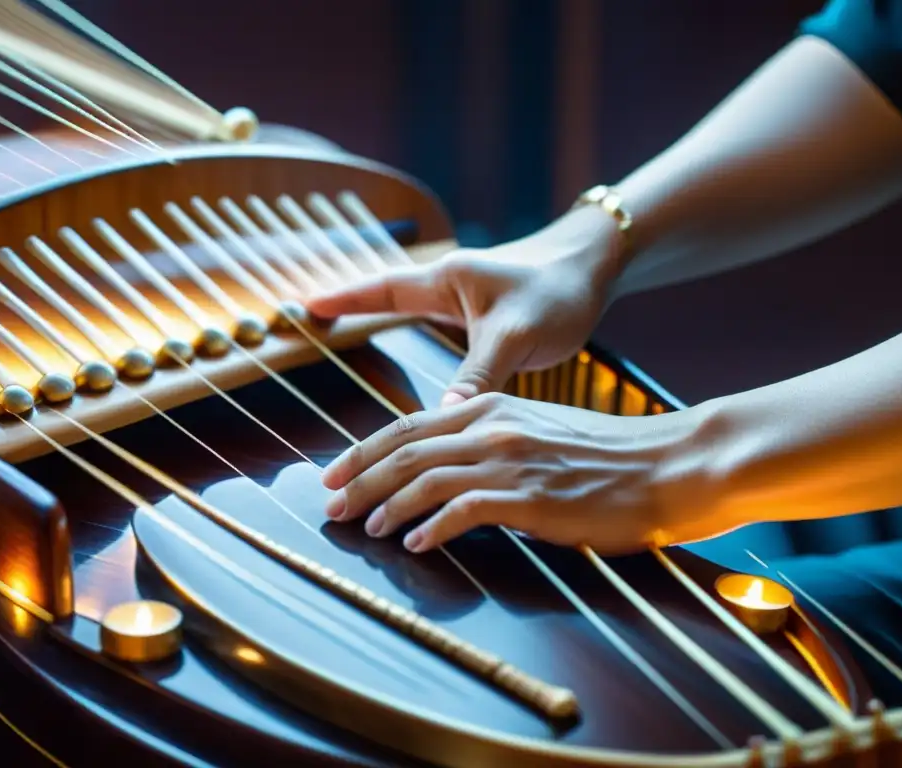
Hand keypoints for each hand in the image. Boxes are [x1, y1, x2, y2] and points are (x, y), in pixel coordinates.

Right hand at [307, 207, 621, 404]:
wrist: (597, 270)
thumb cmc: (558, 291)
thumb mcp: (515, 335)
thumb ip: (477, 374)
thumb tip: (437, 418)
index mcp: (447, 281)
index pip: (381, 289)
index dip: (343, 300)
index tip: (304, 307)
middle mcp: (450, 288)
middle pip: (386, 299)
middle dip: (352, 311)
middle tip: (312, 321)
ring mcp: (466, 302)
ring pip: (412, 316)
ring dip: (383, 328)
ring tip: (346, 345)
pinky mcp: (485, 320)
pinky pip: (439, 334)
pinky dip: (419, 347)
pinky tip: (412, 367)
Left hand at [320, 393, 722, 553]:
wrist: (667, 463)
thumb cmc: (608, 454)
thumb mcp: (541, 430)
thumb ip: (494, 439)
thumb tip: (451, 467)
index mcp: (492, 405)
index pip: (408, 425)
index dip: (363, 450)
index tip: (334, 473)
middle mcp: (493, 426)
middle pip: (405, 450)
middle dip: (359, 479)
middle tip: (330, 507)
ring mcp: (510, 460)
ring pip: (425, 478)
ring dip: (386, 505)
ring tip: (366, 529)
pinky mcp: (530, 496)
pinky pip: (464, 510)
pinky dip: (432, 527)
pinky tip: (416, 544)